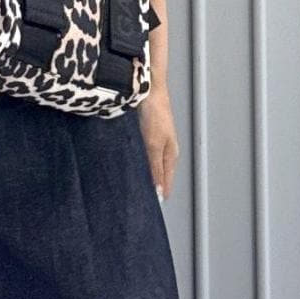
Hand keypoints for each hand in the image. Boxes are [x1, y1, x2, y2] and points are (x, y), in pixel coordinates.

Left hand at [136, 83, 177, 201]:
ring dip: (144, 175)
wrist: (148, 90)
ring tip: (133, 186)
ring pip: (150, 165)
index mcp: (170, 155)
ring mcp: (155, 142)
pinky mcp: (146, 135)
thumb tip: (158, 190)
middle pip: (159, 175)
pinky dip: (137, 163)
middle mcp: (164, 150)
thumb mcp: (154, 144)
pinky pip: (142, 155)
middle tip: (139, 200)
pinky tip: (128, 165)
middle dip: (152, 187)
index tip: (151, 208)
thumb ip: (155, 168)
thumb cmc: (155, 113)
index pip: (166, 182)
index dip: (160, 194)